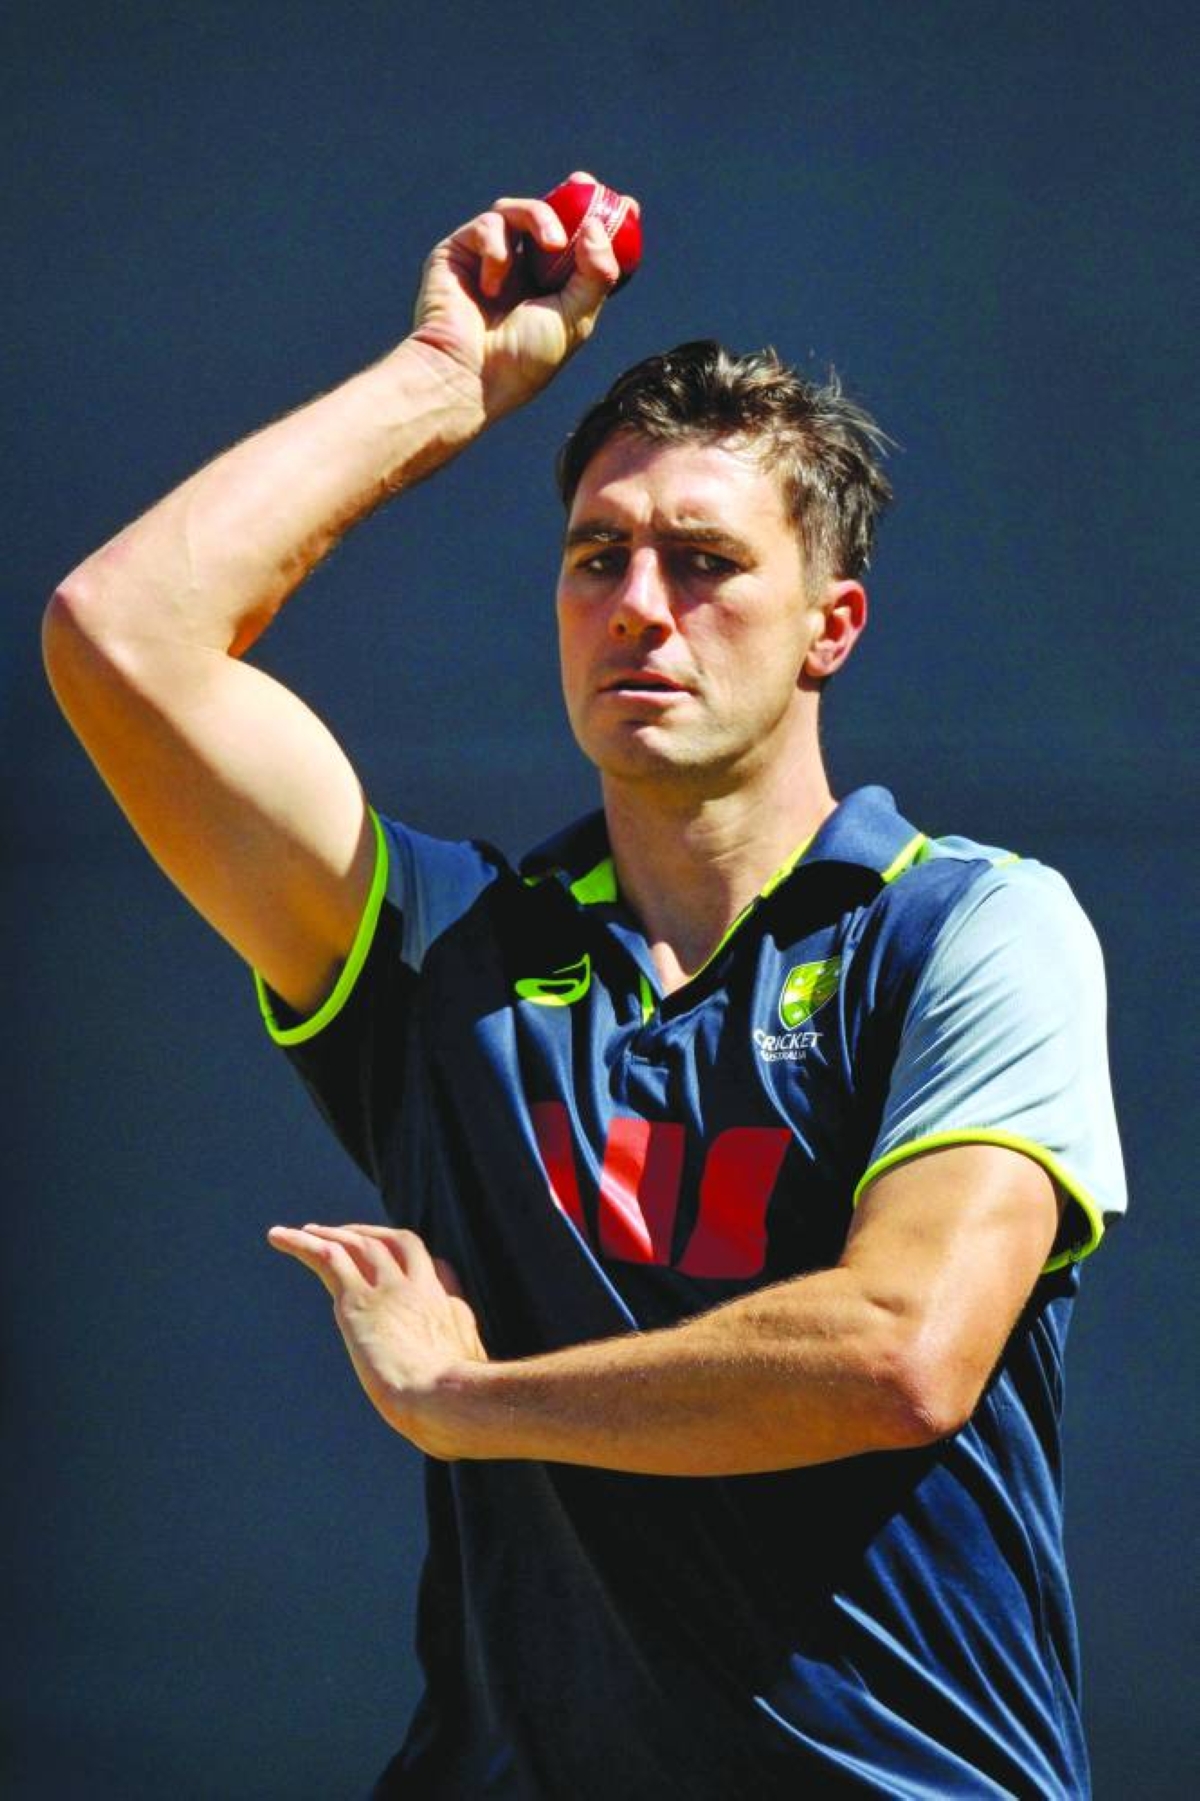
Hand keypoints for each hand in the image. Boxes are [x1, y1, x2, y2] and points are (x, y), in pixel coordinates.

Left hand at [268, 1222, 486, 1455]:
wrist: (447, 1399)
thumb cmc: (458, 1409)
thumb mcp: (470, 1386)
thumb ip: (458, 1381)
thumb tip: (452, 1414)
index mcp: (448, 1308)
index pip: (434, 1267)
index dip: (411, 1262)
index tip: (394, 1264)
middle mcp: (420, 1288)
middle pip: (394, 1243)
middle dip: (369, 1234)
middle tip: (343, 1235)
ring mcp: (389, 1290)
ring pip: (357, 1244)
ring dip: (329, 1234)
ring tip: (302, 1232)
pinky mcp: (357, 1301)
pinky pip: (326, 1257)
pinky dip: (300, 1243)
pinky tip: (278, 1237)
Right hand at [408, 171, 632, 423]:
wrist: (467, 376)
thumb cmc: (521, 360)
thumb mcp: (575, 319)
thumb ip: (595, 274)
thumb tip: (597, 225)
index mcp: (550, 290)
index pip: (579, 246)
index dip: (599, 222)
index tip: (626, 205)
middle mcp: (521, 271)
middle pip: (549, 216)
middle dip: (570, 198)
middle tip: (585, 184)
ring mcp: (489, 259)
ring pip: (519, 210)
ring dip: (540, 218)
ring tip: (552, 245)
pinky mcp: (459, 252)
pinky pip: (488, 225)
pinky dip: (497, 248)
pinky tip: (493, 287)